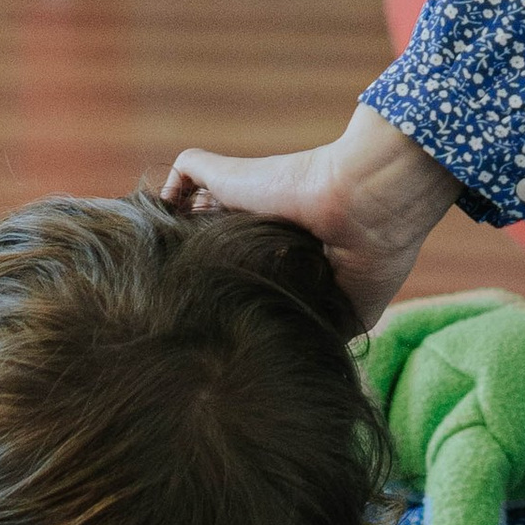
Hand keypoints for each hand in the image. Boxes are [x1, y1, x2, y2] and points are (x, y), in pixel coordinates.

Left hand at [166, 99, 455, 326]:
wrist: (365, 212)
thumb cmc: (367, 260)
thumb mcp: (351, 309)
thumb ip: (318, 324)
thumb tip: (294, 356)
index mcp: (291, 244)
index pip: (252, 257)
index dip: (234, 276)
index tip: (214, 307)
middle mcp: (265, 219)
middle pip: (219, 234)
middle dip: (198, 257)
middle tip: (175, 294)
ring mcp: (247, 194)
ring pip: (200, 204)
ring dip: (179, 229)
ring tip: (156, 266)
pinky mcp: (230, 175)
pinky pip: (189, 169)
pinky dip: (171, 190)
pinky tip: (162, 222)